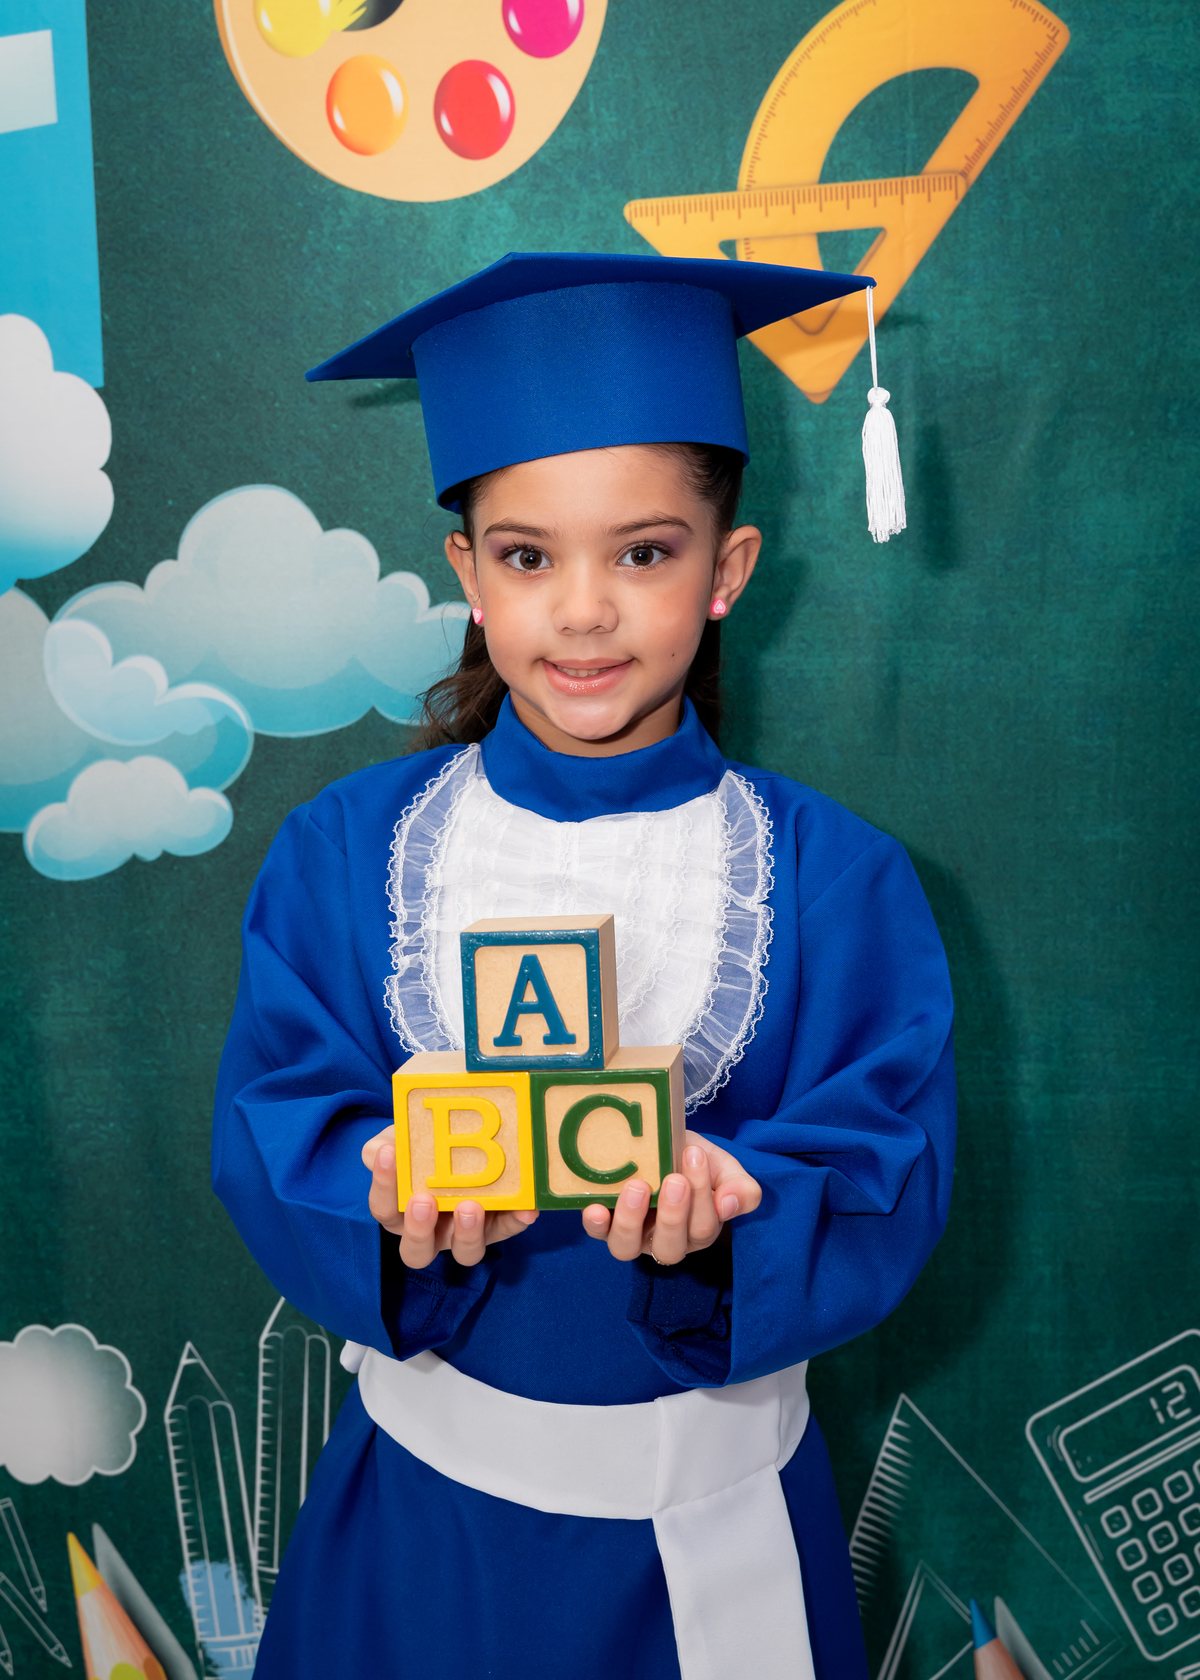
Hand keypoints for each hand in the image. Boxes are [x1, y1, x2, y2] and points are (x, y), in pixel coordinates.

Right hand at [363, 1125, 537, 1269]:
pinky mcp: (498, 1226)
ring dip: (468, 1232)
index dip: (384, 1185)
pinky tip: (526, 1207)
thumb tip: (379, 1151)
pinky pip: (507, 1230)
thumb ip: (383, 1146)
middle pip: (417, 1251)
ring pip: (465, 1252)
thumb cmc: (419, 1149)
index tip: (389, 1154)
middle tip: (423, 1200)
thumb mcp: (398, 1141)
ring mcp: (464, 1233)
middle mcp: (430, 1232)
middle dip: (419, 1229)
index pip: (385, 1209)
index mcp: (400, 1212)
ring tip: (471, 1206)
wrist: (456, 1143)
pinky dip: (517, 1221)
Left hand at [581, 1131, 760, 1264]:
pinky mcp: (606, 1225)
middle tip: (673, 1179)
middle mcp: (665, 1240)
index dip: (702, 1195)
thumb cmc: (694, 1159)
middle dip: (672, 1214)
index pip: (703, 1227)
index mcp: (698, 1230)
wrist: (665, 1143)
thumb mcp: (724, 1168)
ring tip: (637, 1187)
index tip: (695, 1155)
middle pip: (670, 1247)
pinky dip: (595, 1225)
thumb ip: (741, 1189)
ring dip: (631, 1220)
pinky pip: (598, 1234)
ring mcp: (634, 1236)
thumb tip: (729, 1205)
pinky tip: (595, 1208)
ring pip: (628, 1248)